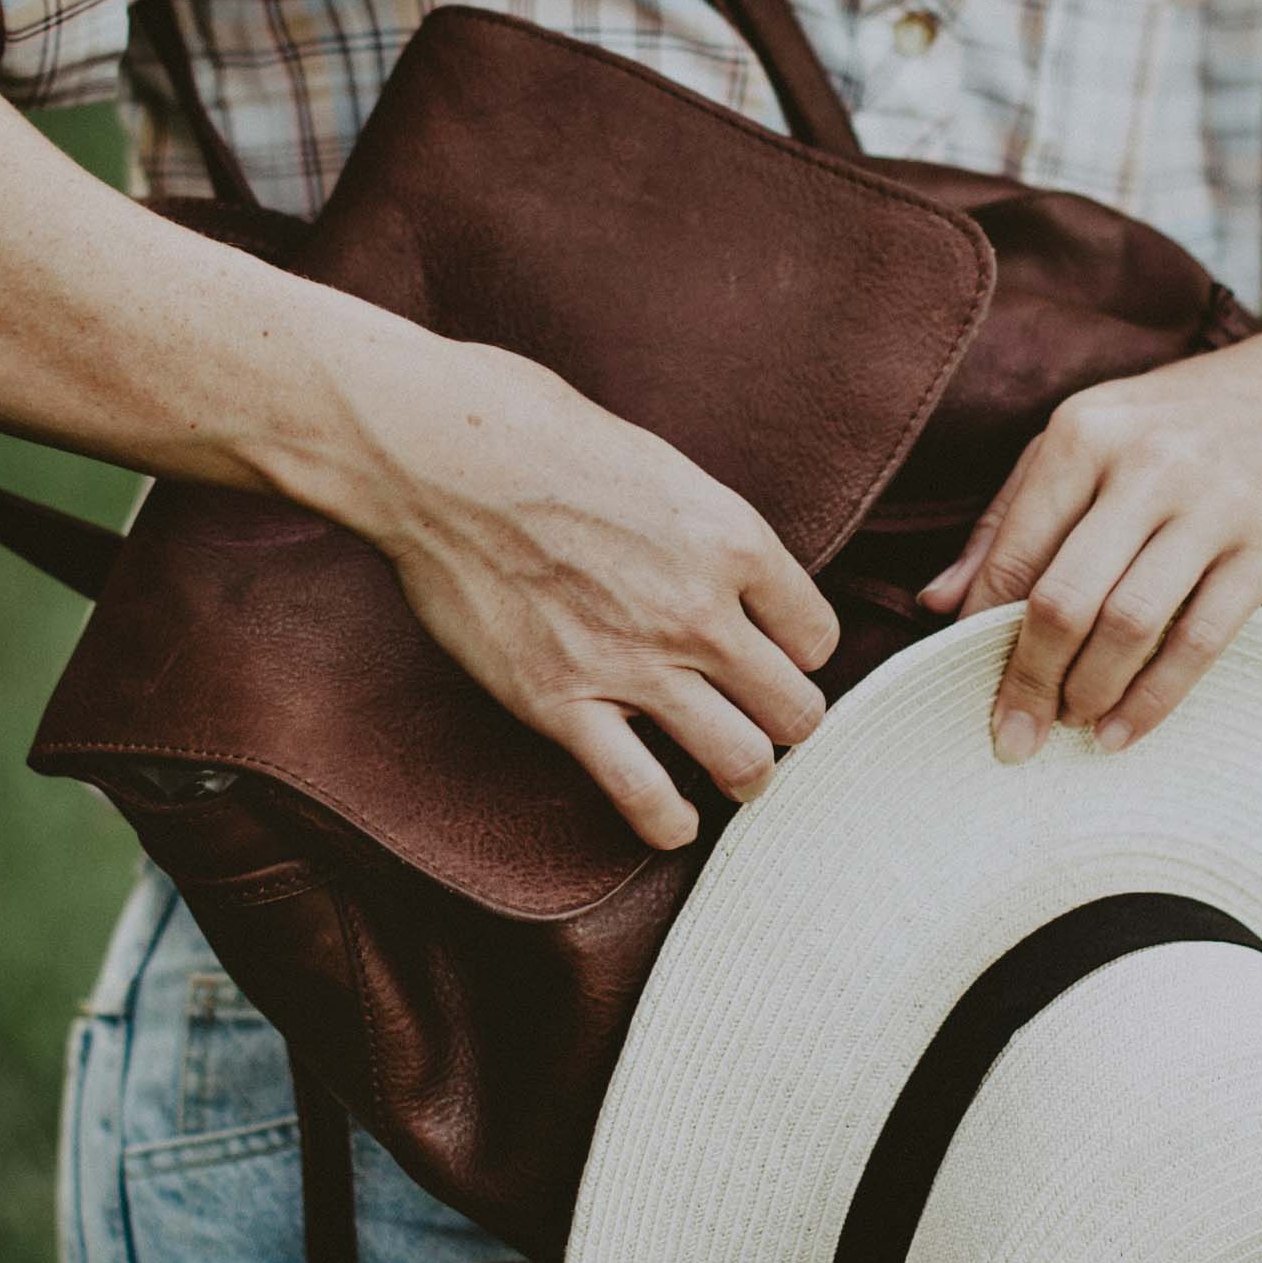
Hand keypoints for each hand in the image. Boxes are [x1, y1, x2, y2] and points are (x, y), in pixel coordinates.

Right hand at [342, 338, 838, 850]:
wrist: (444, 457)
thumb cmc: (545, 440)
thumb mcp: (664, 470)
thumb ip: (709, 537)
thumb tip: (733, 582)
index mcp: (733, 541)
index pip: (817, 635)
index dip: (797, 651)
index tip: (769, 652)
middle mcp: (700, 612)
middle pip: (796, 710)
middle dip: (785, 721)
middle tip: (757, 716)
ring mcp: (634, 665)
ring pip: (743, 762)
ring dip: (744, 775)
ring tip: (732, 771)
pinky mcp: (562, 705)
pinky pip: (644, 796)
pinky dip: (668, 821)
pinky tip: (672, 818)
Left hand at [915, 330, 1261, 760]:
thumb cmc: (1166, 432)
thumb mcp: (1079, 447)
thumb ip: (1006, 522)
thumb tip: (935, 604)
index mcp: (1083, 433)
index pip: (1016, 550)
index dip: (982, 629)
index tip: (966, 687)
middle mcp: (1146, 464)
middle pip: (1067, 596)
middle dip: (1030, 678)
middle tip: (1014, 735)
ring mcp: (1214, 505)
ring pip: (1131, 624)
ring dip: (1091, 692)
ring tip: (1071, 726)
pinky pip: (1201, 640)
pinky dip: (1155, 698)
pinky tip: (1124, 731)